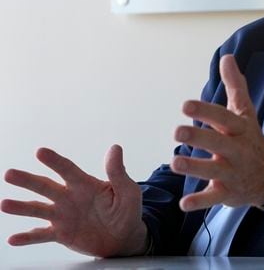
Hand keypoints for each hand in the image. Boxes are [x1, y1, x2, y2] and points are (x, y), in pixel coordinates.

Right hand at [1, 145, 147, 256]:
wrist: (123, 238)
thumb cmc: (127, 211)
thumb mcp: (127, 191)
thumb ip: (118, 172)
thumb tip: (115, 148)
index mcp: (85, 184)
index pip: (68, 169)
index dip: (55, 161)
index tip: (41, 152)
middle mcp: (69, 197)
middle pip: (45, 186)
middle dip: (28, 180)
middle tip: (10, 174)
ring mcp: (62, 216)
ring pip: (38, 209)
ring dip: (21, 207)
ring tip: (5, 204)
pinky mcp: (60, 234)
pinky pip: (41, 235)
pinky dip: (27, 237)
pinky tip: (14, 239)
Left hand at [171, 54, 263, 210]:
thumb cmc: (250, 139)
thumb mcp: (245, 113)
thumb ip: (235, 86)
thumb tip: (226, 57)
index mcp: (238, 129)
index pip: (222, 117)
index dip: (205, 112)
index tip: (186, 106)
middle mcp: (236, 150)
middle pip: (217, 143)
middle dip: (199, 138)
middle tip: (177, 132)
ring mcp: (232, 172)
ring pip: (213, 171)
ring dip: (194, 168)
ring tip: (175, 163)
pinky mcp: (228, 193)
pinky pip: (213, 198)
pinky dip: (199, 202)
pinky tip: (183, 204)